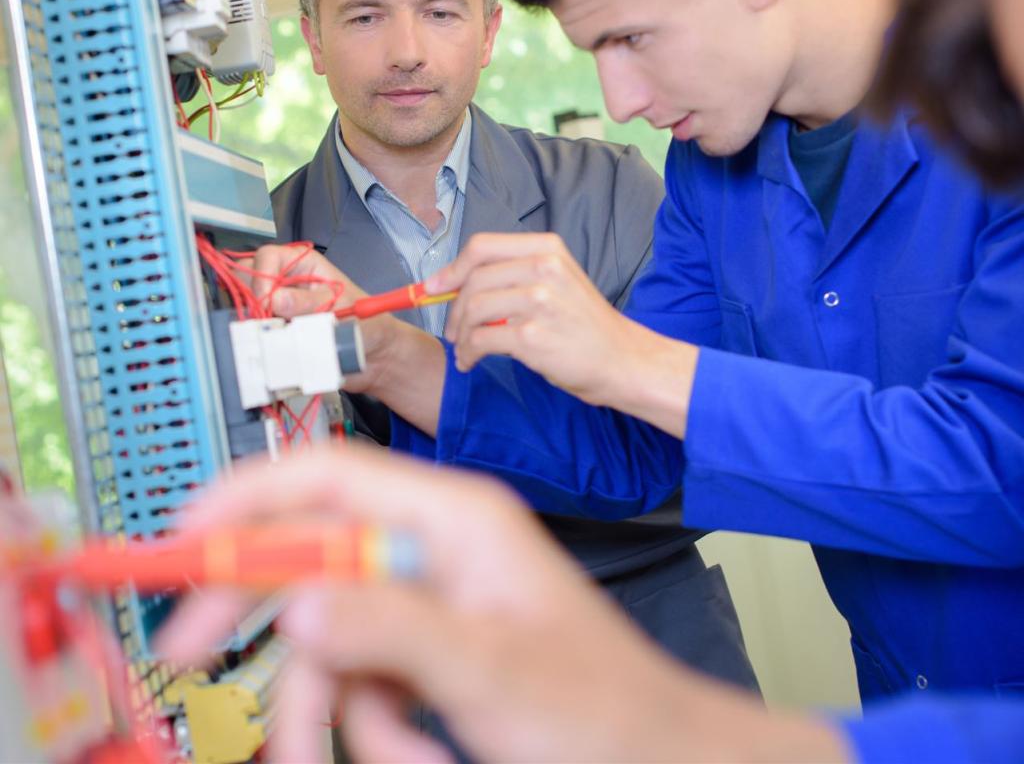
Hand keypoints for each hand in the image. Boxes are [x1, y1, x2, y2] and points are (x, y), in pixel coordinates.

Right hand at [156, 447, 846, 763]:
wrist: (650, 756)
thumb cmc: (599, 706)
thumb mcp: (489, 670)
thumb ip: (392, 630)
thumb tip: (298, 604)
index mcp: (454, 517)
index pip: (330, 475)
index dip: (251, 493)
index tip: (187, 534)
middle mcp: (436, 544)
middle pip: (313, 551)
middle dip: (261, 610)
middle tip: (191, 651)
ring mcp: (431, 595)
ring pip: (332, 633)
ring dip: (335, 707)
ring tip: (391, 760)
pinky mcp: (429, 643)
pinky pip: (362, 676)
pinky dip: (370, 726)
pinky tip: (415, 757)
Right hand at [236, 246, 443, 422]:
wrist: (372, 356)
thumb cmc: (366, 323)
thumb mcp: (340, 308)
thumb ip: (308, 304)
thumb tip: (275, 299)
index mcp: (303, 264)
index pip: (267, 256)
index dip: (261, 277)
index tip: (266, 303)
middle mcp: (285, 281)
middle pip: (248, 277)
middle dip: (251, 298)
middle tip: (266, 320)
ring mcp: (277, 306)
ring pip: (247, 304)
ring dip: (254, 320)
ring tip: (274, 336)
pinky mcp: (275, 330)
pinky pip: (254, 331)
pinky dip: (257, 339)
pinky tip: (272, 348)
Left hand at [429, 233, 635, 398]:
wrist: (623, 360)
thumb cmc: (585, 325)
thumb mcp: (558, 281)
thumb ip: (514, 274)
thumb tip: (451, 282)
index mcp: (547, 249)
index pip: (482, 246)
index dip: (452, 268)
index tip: (433, 286)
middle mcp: (544, 268)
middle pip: (473, 279)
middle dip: (453, 308)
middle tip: (453, 330)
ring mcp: (538, 301)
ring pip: (473, 310)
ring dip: (460, 334)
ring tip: (465, 349)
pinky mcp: (532, 336)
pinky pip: (479, 340)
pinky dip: (468, 353)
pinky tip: (471, 361)